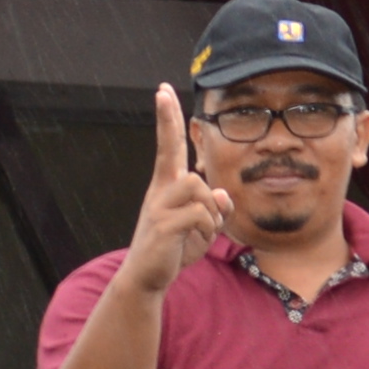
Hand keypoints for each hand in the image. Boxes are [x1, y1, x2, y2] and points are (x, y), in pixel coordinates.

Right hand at [123, 84, 240, 285]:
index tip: (162, 91)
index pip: (167, 147)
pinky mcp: (162, 224)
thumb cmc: (174, 249)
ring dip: (210, 209)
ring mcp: (157, 206)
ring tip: (202, 230)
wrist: (146, 278)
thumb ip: (215, 209)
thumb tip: (222, 193)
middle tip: (160, 90)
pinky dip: (208, 228)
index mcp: (166, 187)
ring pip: (198, 186)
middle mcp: (159, 190)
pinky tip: (196, 240)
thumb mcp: (202, 228)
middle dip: (168, 121)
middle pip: (174, 152)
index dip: (166, 120)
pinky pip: (200, 213)